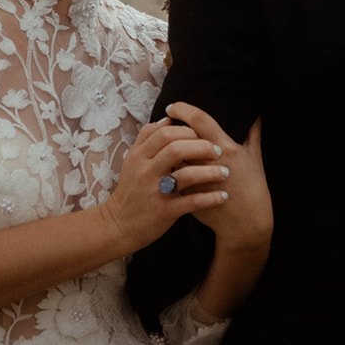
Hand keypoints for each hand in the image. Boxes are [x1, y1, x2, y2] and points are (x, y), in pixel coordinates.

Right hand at [100, 117, 229, 253]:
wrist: (119, 225)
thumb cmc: (132, 190)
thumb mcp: (132, 161)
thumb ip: (147, 138)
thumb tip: (168, 119)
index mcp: (139, 156)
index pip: (165, 132)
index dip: (187, 130)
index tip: (203, 135)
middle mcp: (146, 171)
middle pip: (176, 148)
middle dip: (202, 146)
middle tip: (218, 151)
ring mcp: (155, 192)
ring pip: (186, 174)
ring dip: (211, 172)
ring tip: (225, 172)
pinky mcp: (165, 211)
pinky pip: (192, 202)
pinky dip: (210, 198)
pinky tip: (223, 196)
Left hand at [164, 104, 271, 318]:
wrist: (246, 223)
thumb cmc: (253, 188)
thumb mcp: (255, 159)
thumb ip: (253, 134)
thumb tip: (256, 114)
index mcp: (226, 147)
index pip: (199, 119)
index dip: (182, 109)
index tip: (172, 107)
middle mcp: (209, 161)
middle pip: (180, 136)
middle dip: (167, 127)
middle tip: (161, 122)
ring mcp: (196, 179)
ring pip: (171, 157)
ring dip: (163, 149)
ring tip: (159, 142)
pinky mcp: (187, 194)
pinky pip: (171, 177)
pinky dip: (166, 170)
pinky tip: (163, 165)